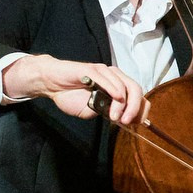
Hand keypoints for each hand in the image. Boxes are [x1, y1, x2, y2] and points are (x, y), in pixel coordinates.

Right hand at [6, 55, 144, 124]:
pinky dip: (113, 88)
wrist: (52, 85)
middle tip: (126, 121)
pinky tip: (116, 97)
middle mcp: (114, 77)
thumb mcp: (91, 111)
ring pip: (123, 85)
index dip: (141, 109)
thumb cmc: (71, 96)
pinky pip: (106, 78)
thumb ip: (106, 112)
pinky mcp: (92, 69)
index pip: (137, 95)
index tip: (136, 123)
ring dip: (121, 104)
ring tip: (114, 117)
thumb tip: (124, 118)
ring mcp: (104, 71)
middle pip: (135, 88)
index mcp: (117, 86)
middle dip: (135, 107)